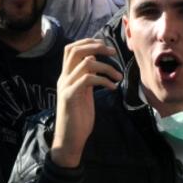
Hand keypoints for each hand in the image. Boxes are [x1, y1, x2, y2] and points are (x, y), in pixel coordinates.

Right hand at [50, 39, 121, 168]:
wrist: (70, 140)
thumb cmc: (78, 118)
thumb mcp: (84, 93)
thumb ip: (86, 77)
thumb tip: (92, 60)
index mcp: (67, 76)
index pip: (72, 48)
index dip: (88, 42)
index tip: (105, 46)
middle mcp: (64, 78)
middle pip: (75, 50)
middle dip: (96, 46)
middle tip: (113, 52)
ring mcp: (66, 86)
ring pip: (85, 63)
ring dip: (106, 67)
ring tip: (118, 76)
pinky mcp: (70, 96)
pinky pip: (87, 79)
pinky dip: (103, 80)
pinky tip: (113, 88)